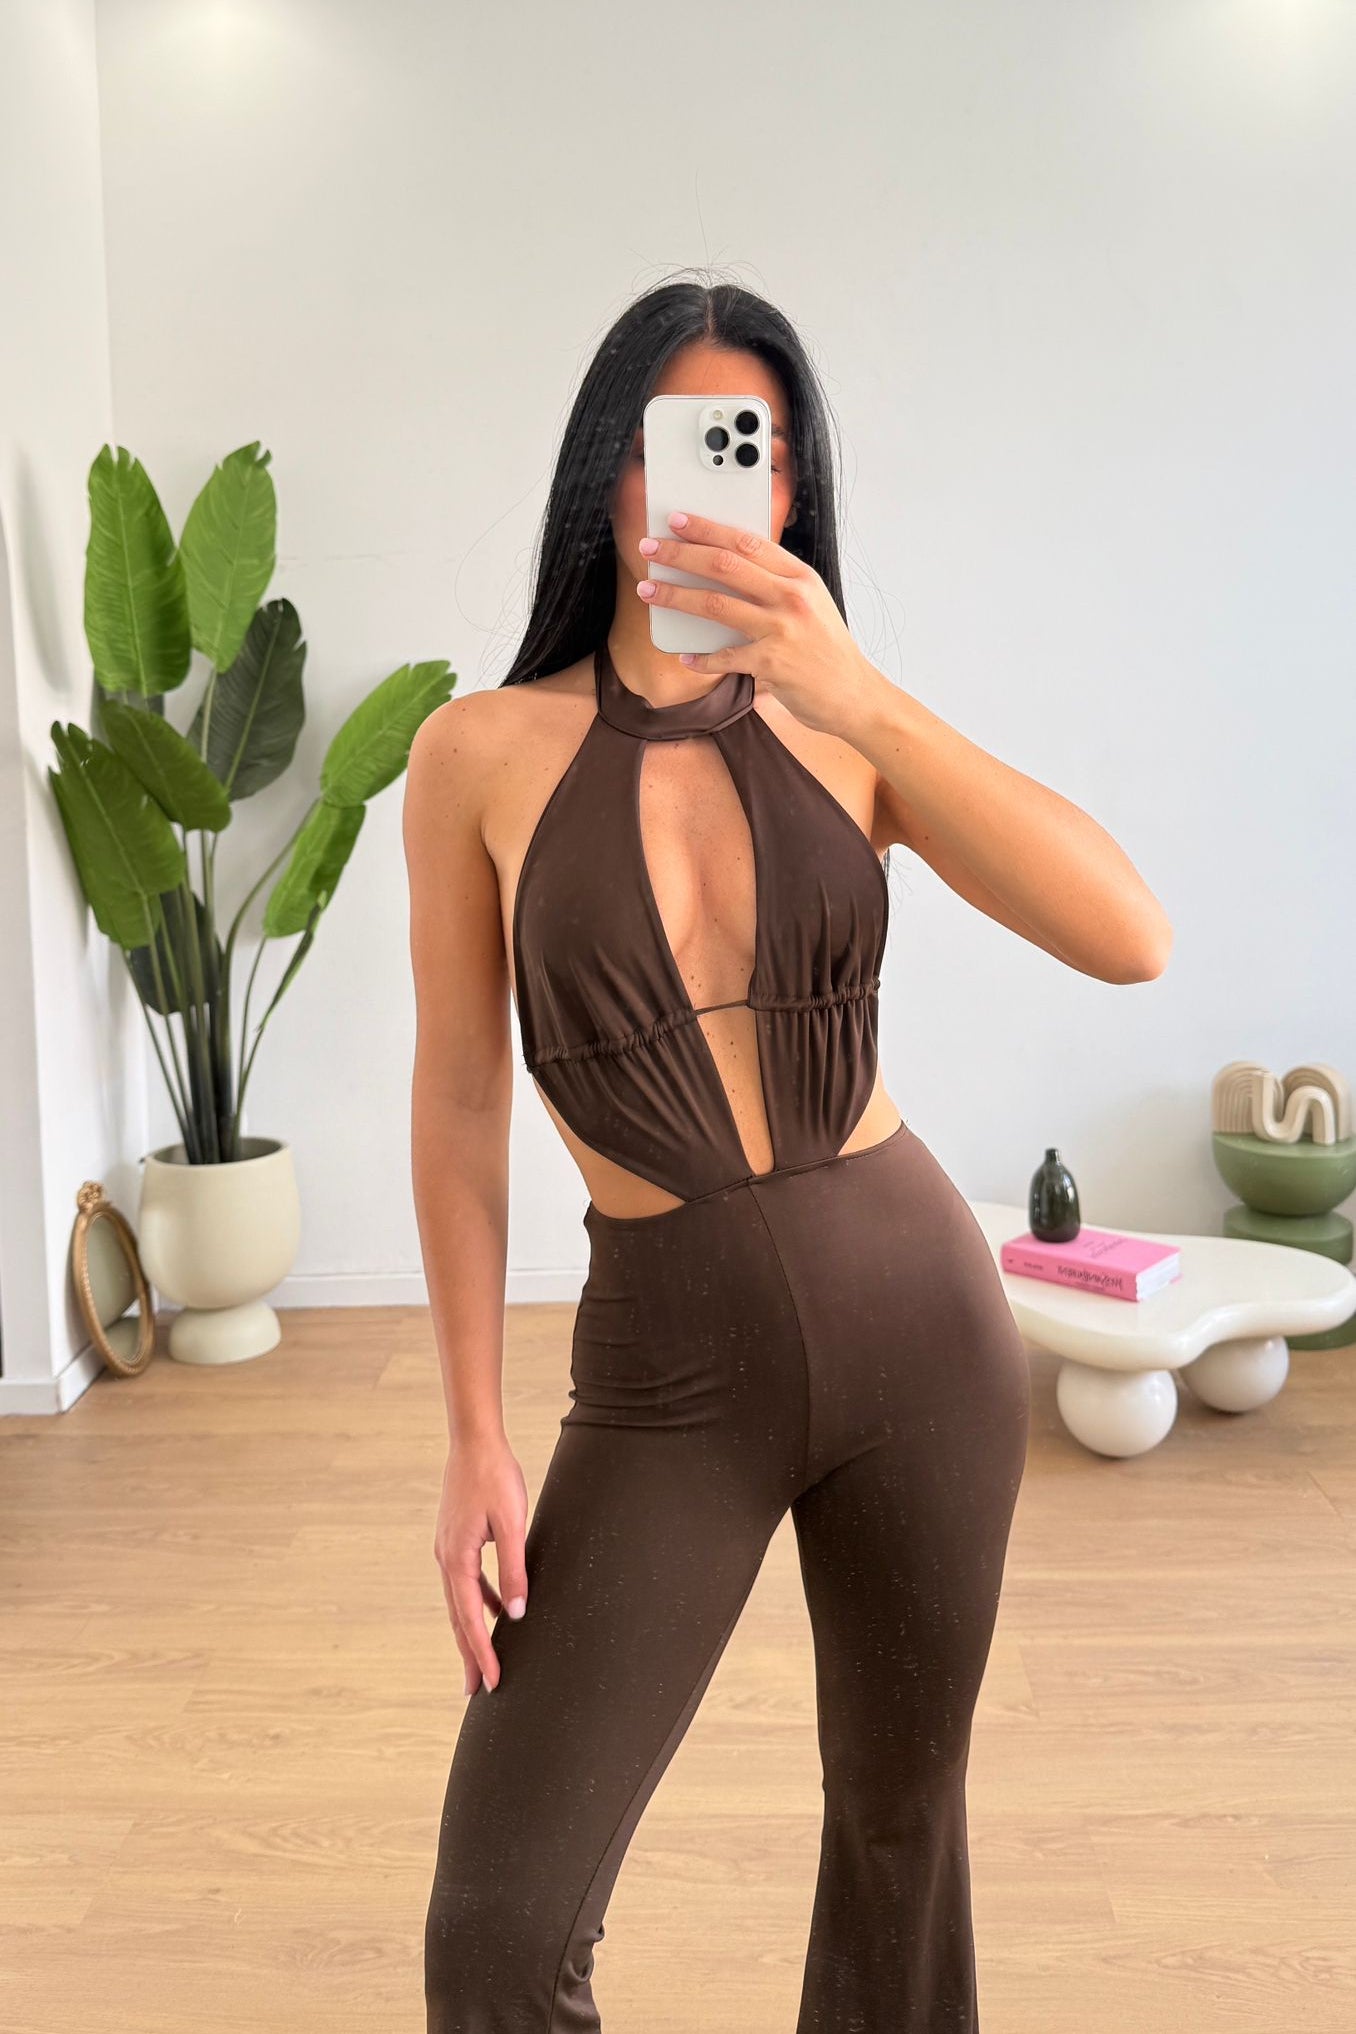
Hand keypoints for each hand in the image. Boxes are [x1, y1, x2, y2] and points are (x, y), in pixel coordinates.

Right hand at [435, 1432, 529, 1695]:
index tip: (491, 1683)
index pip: (471, 1619)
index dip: (482, 1653)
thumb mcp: (513, 1524)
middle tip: (476, 1692)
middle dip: (469, 1655)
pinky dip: (478, 1602)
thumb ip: (514, 1569)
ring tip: (482, 1660)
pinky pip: (467, 1582)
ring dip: (471, 1632)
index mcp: (458, 1560)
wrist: (474, 1442)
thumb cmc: (495, 1478)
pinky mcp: (457, 1539)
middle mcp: (447, 1559)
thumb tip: (516, 1613)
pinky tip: (495, 1610)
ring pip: (461, 1602)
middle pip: (459, 1619)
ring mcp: (449, 1549)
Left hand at [635, 509, 886, 740]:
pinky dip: (700, 658)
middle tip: (651, 548)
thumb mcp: (811, 604)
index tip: (679, 520)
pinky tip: (685, 656)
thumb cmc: (827, 649)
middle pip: (724, 565)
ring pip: (715, 604)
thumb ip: (776, 585)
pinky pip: (723, 656)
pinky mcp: (771, 663)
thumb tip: (727, 568)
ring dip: (675, 596)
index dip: (708, 528)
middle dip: (681, 554)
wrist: (854, 695)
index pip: (747, 541)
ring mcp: (781, 629)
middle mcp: (791, 597)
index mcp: (800, 576)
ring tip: (649, 591)